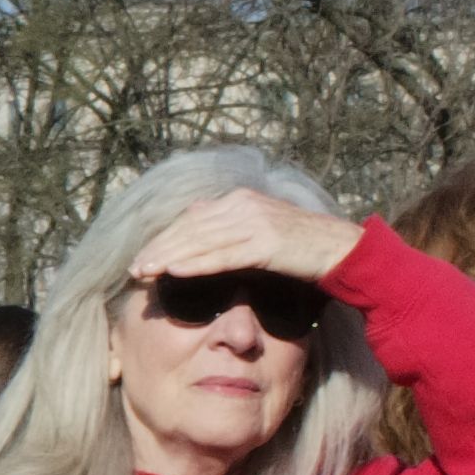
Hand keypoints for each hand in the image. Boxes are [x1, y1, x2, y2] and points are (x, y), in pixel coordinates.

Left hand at [124, 184, 363, 296]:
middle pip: (190, 229)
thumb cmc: (299, 249)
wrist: (341, 250)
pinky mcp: (267, 243)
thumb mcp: (259, 233)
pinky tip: (175, 272)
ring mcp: (255, 222)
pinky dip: (197, 264)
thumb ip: (229, 231)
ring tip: (145, 273)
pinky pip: (224, 255)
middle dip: (158, 250)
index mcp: (238, 201)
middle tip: (133, 270)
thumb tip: (195, 229)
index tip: (140, 258)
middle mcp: (243, 205)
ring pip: (201, 241)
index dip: (163, 240)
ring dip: (169, 259)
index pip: (190, 221)